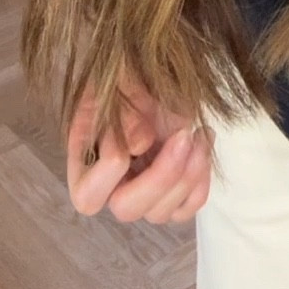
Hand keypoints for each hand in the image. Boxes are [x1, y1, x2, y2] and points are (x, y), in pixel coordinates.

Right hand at [66, 71, 214, 224]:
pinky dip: (201, 178)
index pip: (88, 196)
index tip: (140, 131)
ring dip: (187, 174)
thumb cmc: (127, 79)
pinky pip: (188, 207)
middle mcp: (111, 189)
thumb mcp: (118, 86)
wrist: (152, 75)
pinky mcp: (171, 195)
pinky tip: (203, 139)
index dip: (112, 169)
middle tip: (184, 134)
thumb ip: (123, 113)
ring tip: (197, 132)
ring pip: (161, 213)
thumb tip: (139, 146)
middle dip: (161, 175)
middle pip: (127, 210)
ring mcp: (142, 196)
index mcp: (85, 166)